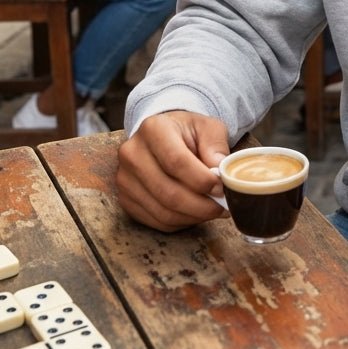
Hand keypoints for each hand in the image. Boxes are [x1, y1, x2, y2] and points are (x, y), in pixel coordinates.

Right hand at [116, 111, 230, 230]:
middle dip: (200, 205)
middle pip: (168, 192)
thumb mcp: (207, 126)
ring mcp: (125, 179)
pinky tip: (196, 213)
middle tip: (222, 206)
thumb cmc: (188, 132)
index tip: (221, 188)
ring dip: (193, 216)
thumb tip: (221, 169)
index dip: (201, 180)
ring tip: (213, 210)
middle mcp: (132, 154)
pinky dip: (181, 222)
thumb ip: (215, 144)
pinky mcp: (126, 199)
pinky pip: (157, 221)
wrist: (164, 136)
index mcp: (153, 129)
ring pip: (163, 212)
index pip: (176, 162)